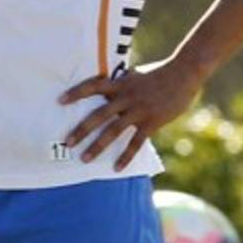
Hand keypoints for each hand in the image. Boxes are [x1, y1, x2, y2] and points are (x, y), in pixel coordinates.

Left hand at [58, 58, 201, 170]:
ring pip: (114, 131)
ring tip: (84, 158)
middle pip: (99, 115)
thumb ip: (121, 83)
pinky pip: (136, 142)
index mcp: (120, 84)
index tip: (59, 100)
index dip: (76, 93)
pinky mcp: (152, 122)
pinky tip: (116, 168)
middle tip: (67, 142)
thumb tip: (108, 85)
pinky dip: (125, 156)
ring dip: (98, 146)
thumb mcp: (135, 76)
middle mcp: (126, 97)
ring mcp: (139, 110)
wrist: (183, 74)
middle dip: (81, 129)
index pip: (92, 86)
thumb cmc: (158, 74)